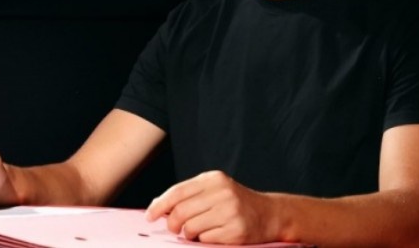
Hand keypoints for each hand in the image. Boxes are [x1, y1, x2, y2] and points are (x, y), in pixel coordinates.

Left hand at [146, 170, 277, 244]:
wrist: (269, 214)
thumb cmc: (235, 202)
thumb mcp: (215, 189)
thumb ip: (190, 194)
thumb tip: (160, 208)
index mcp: (213, 179)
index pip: (178, 191)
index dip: (160, 205)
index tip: (150, 216)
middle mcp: (222, 192)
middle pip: (181, 211)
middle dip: (172, 224)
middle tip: (173, 229)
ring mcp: (230, 211)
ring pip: (191, 228)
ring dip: (188, 234)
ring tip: (197, 232)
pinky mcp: (235, 231)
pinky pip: (205, 239)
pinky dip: (204, 240)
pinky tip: (214, 234)